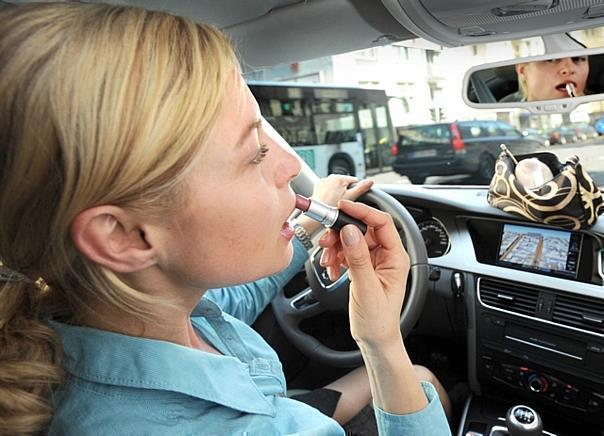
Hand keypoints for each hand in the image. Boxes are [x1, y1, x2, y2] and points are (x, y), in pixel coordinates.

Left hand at [311, 174, 373, 206]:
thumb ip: (361, 188)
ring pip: (336, 186)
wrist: (316, 214)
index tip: (353, 198)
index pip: (355, 181)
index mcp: (339, 177)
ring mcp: (323, 182)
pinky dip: (330, 194)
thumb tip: (370, 182)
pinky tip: (329, 201)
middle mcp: (330, 177)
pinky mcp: (318, 187)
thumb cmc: (332, 207)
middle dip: (346, 192)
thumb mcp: (351, 198)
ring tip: (335, 203)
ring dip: (338, 193)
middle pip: (345, 183)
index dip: (356, 190)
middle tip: (344, 203)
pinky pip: (328, 189)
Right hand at [318, 200, 408, 347]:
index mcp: (396, 257)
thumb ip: (359, 259)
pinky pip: (346, 251)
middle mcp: (386, 255)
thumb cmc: (378, 320)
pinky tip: (331, 268)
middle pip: (363, 228)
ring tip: (327, 259)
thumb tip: (350, 232)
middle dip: (342, 231)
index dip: (362, 211)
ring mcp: (373, 261)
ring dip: (336, 245)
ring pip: (351, 239)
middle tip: (326, 239)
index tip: (343, 208)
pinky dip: (335, 256)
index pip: (382, 223)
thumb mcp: (367, 289)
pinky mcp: (362, 267)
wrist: (374, 339)